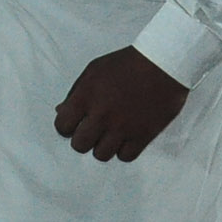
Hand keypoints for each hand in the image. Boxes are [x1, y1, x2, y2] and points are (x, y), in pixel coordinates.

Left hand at [54, 46, 188, 162]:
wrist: (161, 64)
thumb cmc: (125, 64)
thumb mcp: (93, 71)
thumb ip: (75, 93)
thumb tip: (60, 111)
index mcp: (85, 97)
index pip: (62, 126)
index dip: (65, 126)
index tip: (74, 123)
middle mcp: (101, 115)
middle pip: (79, 145)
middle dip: (82, 139)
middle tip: (91, 131)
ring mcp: (123, 128)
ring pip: (101, 155)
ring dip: (102, 146)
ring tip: (108, 135)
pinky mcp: (143, 135)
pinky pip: (125, 157)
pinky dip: (123, 150)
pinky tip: (125, 139)